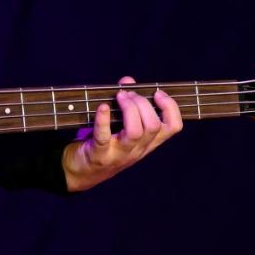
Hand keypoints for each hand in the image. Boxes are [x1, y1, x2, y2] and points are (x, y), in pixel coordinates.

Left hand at [62, 76, 181, 193]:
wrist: (81, 173)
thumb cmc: (104, 144)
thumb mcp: (120, 126)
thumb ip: (127, 103)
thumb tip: (128, 81)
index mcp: (148, 142)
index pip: (173, 127)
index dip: (171, 108)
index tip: (158, 93)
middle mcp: (138, 149)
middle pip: (153, 125)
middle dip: (143, 103)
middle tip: (128, 94)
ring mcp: (120, 154)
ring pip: (136, 132)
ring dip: (129, 109)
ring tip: (119, 97)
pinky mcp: (100, 155)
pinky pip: (104, 137)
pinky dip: (103, 120)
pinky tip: (102, 107)